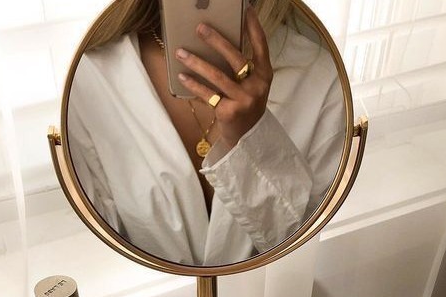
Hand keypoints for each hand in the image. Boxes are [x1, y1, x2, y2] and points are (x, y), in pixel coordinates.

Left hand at [176, 6, 272, 150]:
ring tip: (181, 52)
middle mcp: (257, 85)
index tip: (245, 9)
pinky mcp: (230, 111)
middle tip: (199, 28)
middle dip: (216, 41)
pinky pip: (208, 94)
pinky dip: (194, 85)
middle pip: (235, 57)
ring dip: (196, 62)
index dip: (253, 26)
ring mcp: (244, 99)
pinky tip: (182, 76)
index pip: (261, 45)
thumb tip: (221, 42)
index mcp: (265, 74)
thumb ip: (245, 66)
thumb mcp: (253, 84)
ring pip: (217, 76)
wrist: (247, 136)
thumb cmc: (246, 104)